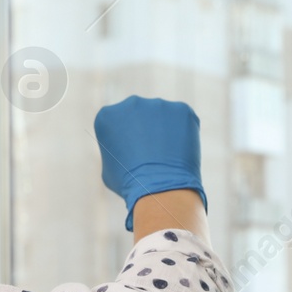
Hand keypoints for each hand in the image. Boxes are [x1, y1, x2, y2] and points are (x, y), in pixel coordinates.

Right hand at [93, 96, 207, 231]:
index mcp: (108, 115)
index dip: (124, 139)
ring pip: (161, 116)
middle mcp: (132, 103)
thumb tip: (125, 150)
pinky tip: (181, 151)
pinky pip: (182, 119)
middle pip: (138, 114)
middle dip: (144, 129)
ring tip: (168, 155)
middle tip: (151, 153)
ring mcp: (158, 104)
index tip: (130, 154)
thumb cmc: (130, 184)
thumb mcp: (108, 168)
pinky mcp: (182, 109)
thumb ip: (115, 150)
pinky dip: (183, 132)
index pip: (116, 122)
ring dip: (164, 130)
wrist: (160, 188)